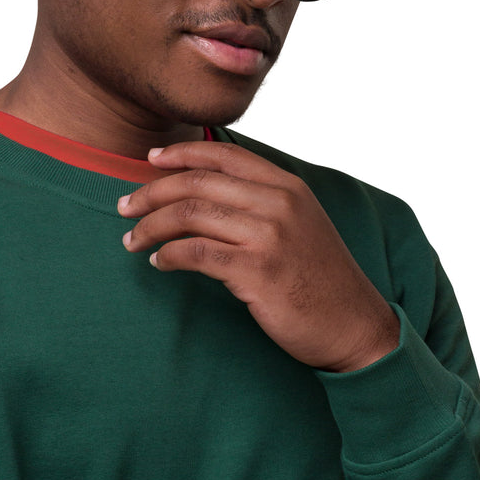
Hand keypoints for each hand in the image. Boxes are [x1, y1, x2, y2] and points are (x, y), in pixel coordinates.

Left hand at [117, 141, 398, 371]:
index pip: (224, 154)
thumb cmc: (319, 279)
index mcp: (287, 186)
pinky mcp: (257, 271)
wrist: (354, 326)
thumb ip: (262, 201)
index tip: (150, 159)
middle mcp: (279, 203)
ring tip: (132, 240)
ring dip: (151, 226)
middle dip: (151, 193)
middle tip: (124, 207)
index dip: (181, 153)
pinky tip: (158, 263)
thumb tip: (203, 191)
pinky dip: (167, 255)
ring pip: (190, 215)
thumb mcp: (300, 224)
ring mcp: (269, 235)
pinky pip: (195, 253)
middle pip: (198, 182)